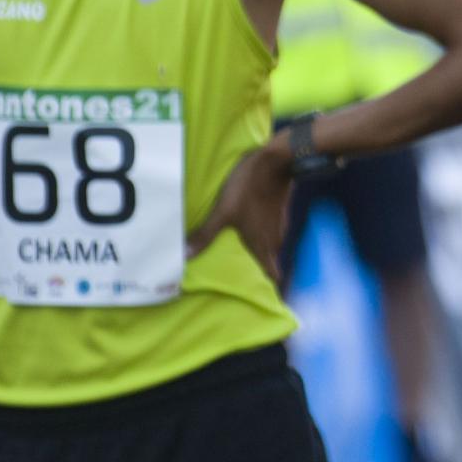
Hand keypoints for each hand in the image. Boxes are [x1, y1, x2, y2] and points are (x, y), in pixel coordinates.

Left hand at [189, 138, 294, 281]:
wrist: (276, 161)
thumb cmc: (249, 189)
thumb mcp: (223, 212)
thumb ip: (206, 235)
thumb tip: (185, 257)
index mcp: (261, 245)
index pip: (271, 275)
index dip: (268, 289)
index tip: (264, 300)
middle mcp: (272, 239)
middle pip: (269, 263)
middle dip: (258, 273)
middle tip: (243, 280)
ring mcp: (277, 225)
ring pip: (269, 247)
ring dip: (259, 255)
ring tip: (243, 258)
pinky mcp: (276, 213)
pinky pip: (269, 233)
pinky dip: (260, 237)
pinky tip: (249, 231)